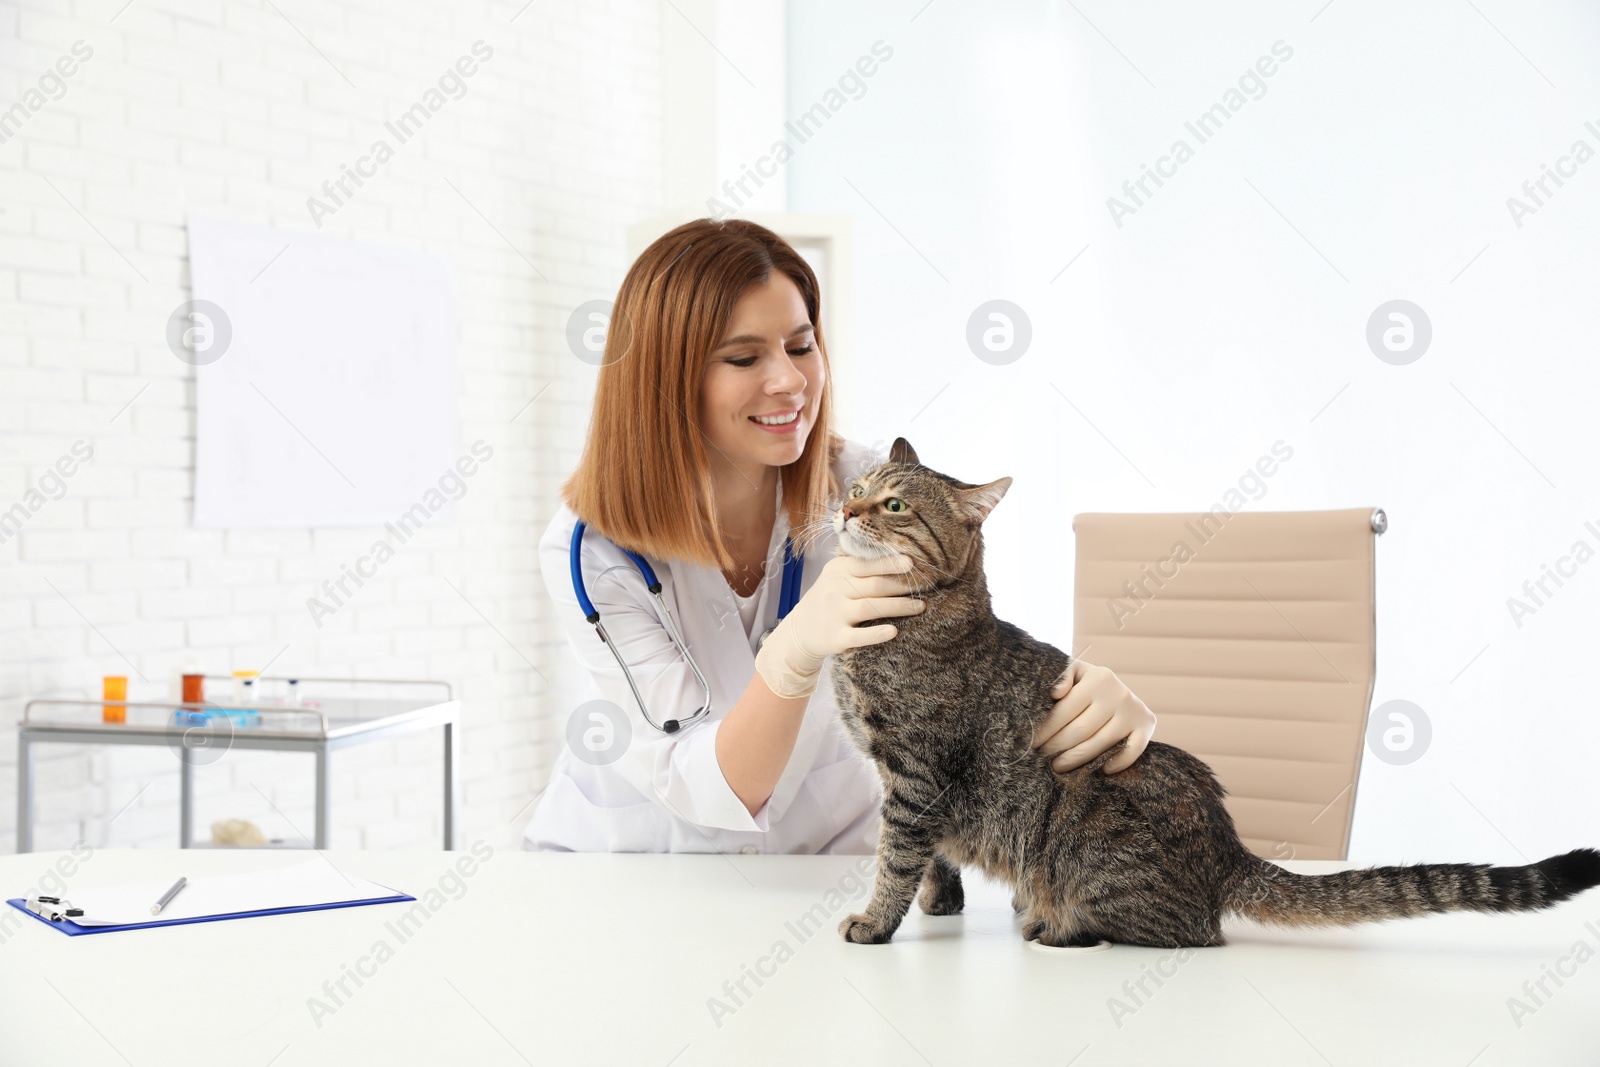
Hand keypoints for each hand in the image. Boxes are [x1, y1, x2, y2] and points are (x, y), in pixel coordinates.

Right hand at [753, 553, 923, 697]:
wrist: (799, 631)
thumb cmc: (829, 599)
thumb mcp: (836, 576)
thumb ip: (860, 566)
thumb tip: (901, 556)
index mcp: (837, 570)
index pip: (867, 563)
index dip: (890, 563)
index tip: (912, 562)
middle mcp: (834, 589)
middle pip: (875, 585)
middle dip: (903, 585)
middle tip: (927, 586)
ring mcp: (834, 613)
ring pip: (871, 607)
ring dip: (899, 607)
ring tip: (921, 607)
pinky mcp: (835, 637)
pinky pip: (858, 635)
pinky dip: (876, 633)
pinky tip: (894, 631)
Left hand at [1031, 659, 1154, 773]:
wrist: (1117, 687)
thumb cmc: (1085, 683)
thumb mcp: (1074, 672)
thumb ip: (1061, 676)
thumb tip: (1055, 693)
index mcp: (1099, 677)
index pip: (1065, 710)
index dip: (1045, 729)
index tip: (1031, 742)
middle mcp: (1119, 693)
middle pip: (1081, 730)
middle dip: (1057, 747)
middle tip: (1040, 758)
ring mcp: (1135, 710)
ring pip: (1101, 744)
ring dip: (1077, 759)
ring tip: (1058, 767)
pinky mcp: (1147, 725)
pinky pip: (1132, 751)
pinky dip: (1117, 763)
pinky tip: (1101, 770)